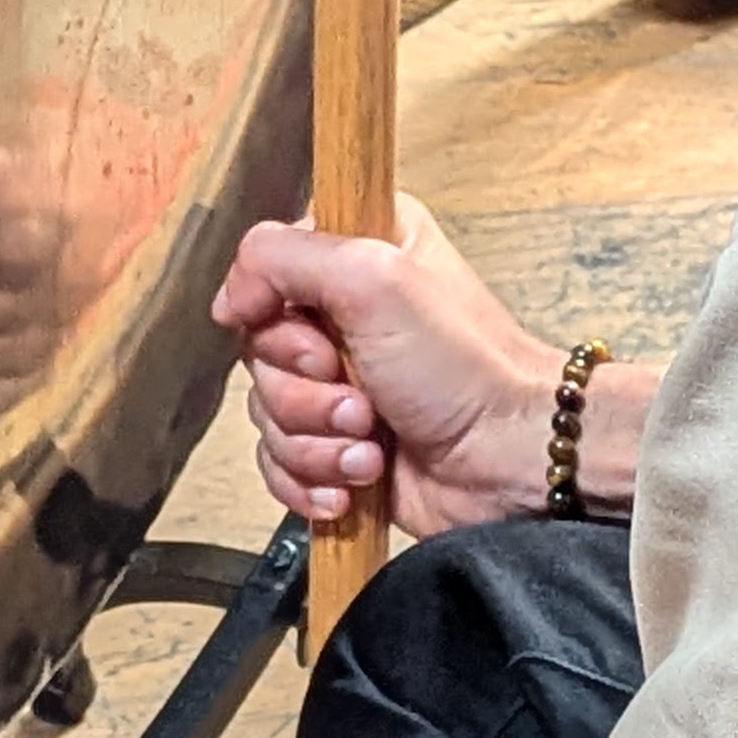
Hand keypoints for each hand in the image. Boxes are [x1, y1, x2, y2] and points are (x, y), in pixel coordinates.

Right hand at [214, 200, 559, 537]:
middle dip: (303, 394)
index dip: (274, 318)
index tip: (321, 344)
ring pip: (266, 414)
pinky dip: (311, 479)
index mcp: (356, 252)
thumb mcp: (373, 279)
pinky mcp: (339, 446)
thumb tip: (228, 297)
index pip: (263, 272)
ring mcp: (340, 385)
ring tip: (370, 447)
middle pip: (258, 353)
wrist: (510, 462)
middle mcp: (344, 315)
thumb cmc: (464, 368)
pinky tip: (352, 485)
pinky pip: (280, 464)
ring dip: (315, 442)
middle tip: (362, 402)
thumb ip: (282, 258)